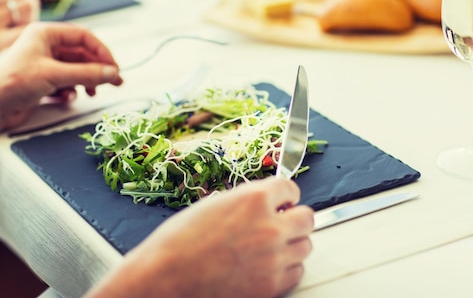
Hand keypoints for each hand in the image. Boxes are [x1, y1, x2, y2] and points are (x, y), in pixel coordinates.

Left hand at [0, 22, 122, 155]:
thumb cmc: (11, 84)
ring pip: (76, 69)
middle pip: (82, 54)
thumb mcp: (55, 76)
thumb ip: (88, 74)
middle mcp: (45, 46)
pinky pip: (67, 82)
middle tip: (114, 81)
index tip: (114, 67)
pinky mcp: (42, 81)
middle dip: (97, 69)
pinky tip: (68, 98)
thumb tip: (113, 73)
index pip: (83, 36)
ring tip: (92, 92)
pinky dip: (72, 90)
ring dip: (86, 81)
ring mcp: (44, 64)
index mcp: (45, 33)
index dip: (102, 51)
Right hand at [87, 177, 313, 297]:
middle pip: (307, 217)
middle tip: (281, 222)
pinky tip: (269, 266)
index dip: (284, 194)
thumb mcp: (213, 205)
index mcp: (253, 199)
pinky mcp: (272, 285)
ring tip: (271, 246)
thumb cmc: (178, 242)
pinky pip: (297, 272)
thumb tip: (263, 204)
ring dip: (291, 243)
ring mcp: (274, 257)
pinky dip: (287, 268)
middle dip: (294, 218)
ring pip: (305, 245)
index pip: (290, 187)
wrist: (165, 278)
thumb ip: (245, 202)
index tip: (283, 200)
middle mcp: (269, 226)